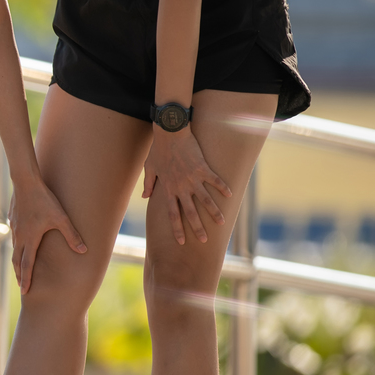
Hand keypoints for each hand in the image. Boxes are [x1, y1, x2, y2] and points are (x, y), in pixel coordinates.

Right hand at [8, 177, 87, 292]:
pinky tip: (21, 242)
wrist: (26, 182)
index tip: (24, 290)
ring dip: (17, 260)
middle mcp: (20, 236)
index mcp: (30, 239)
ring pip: (15, 248)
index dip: (26, 278)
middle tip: (21, 285)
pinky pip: (15, 236)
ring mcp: (15, 227)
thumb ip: (72, 235)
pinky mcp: (14, 219)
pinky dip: (17, 245)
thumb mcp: (61, 218)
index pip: (27, 264)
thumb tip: (84, 250)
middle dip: (19, 274)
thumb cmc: (44, 200)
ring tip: (21, 267)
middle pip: (17, 260)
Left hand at [142, 128, 230, 245]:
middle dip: (197, 228)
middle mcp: (181, 187)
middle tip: (204, 241)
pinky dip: (222, 188)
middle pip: (190, 212)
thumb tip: (144, 196)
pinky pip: (214, 180)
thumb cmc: (158, 150)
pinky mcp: (203, 168)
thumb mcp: (149, 168)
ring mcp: (193, 178)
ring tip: (221, 223)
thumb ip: (148, 184)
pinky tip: (230, 195)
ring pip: (205, 200)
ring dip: (214, 213)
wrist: (169, 132)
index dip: (177, 228)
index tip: (181, 242)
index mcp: (168, 189)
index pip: (173, 214)